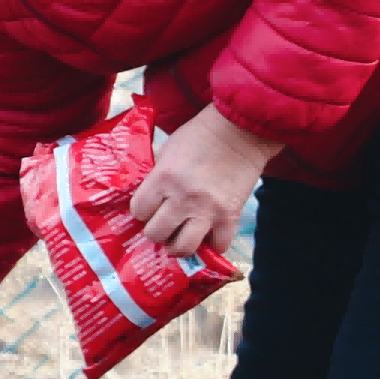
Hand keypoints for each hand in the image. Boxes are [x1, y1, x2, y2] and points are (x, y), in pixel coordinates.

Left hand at [125, 105, 277, 256]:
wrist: (241, 131)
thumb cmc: (201, 136)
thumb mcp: (168, 151)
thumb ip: (158, 178)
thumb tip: (151, 202)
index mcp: (163, 178)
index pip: (138, 211)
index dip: (142, 211)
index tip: (151, 208)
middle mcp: (183, 197)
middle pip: (156, 234)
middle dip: (158, 230)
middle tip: (166, 223)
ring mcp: (208, 209)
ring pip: (184, 247)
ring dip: (180, 245)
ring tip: (183, 237)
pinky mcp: (231, 216)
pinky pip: (219, 245)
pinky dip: (213, 244)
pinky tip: (210, 235)